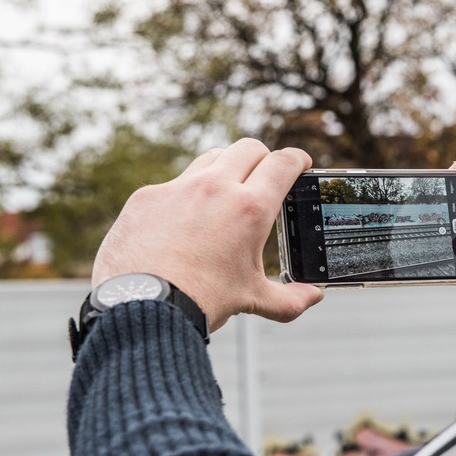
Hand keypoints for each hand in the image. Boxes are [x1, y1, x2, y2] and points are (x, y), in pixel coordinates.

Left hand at [92, 139, 324, 331]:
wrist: (142, 306)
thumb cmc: (201, 300)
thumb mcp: (252, 298)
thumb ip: (290, 298)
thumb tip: (314, 296)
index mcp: (250, 209)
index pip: (282, 164)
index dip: (297, 159)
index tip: (300, 162)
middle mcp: (216, 188)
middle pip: (249, 148)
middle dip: (263, 158)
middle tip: (265, 176)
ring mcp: (178, 188)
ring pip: (211, 158)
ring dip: (225, 168)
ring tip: (226, 192)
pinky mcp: (147, 196)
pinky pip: (174, 184)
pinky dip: (186, 195)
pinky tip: (184, 220)